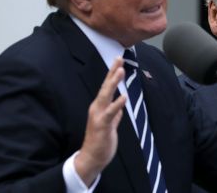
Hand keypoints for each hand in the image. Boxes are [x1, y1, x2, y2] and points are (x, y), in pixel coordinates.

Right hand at [74, 57, 125, 185]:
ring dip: (113, 83)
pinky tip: (124, 97)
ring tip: (120, 71)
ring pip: (106, 95)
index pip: (106, 87)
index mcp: (99, 107)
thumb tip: (119, 108)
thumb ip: (114, 116)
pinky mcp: (102, 125)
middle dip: (112, 72)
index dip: (112, 74)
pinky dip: (117, 104)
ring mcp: (99, 116)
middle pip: (105, 86)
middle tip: (119, 59)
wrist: (92, 158)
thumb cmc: (100, 141)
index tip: (118, 61)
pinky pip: (111, 113)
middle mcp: (97, 108)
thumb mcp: (110, 125)